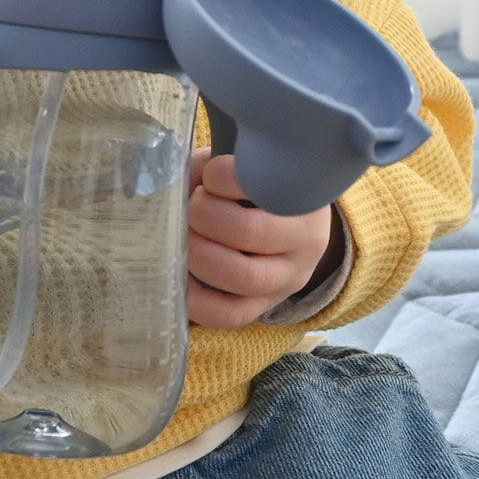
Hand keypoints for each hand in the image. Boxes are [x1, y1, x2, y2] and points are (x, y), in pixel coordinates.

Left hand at [186, 149, 338, 329]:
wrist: (288, 223)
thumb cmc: (254, 186)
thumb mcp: (242, 164)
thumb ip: (212, 165)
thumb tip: (173, 180)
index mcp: (303, 195)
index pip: (267, 185)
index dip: (223, 178)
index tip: (208, 175)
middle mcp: (305, 241)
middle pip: (251, 231)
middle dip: (205, 216)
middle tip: (192, 206)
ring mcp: (287, 279)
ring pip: (245, 277)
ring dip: (200, 254)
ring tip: (186, 237)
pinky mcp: (264, 306)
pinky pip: (231, 314)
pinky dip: (198, 300)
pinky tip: (180, 276)